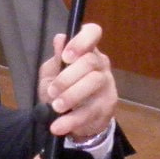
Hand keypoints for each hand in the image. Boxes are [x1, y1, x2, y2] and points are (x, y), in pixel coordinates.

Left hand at [35, 22, 116, 143]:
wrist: (74, 119)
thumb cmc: (63, 89)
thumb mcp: (53, 73)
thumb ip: (56, 59)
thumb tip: (60, 39)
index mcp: (87, 50)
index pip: (93, 33)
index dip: (81, 40)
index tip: (67, 56)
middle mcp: (100, 64)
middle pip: (90, 61)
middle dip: (68, 77)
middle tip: (52, 91)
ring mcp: (107, 85)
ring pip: (93, 83)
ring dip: (71, 95)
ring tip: (56, 107)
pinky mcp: (107, 107)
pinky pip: (90, 111)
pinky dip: (71, 120)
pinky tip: (58, 126)